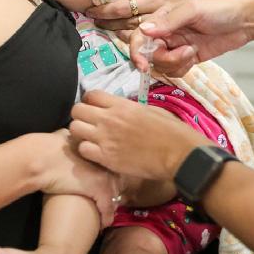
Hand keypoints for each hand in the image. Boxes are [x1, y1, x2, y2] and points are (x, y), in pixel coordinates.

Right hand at [40, 129, 120, 226]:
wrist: (42, 158)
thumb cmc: (46, 148)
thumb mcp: (61, 136)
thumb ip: (69, 137)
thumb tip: (64, 135)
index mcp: (96, 149)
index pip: (111, 166)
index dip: (110, 177)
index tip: (105, 187)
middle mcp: (104, 161)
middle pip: (117, 181)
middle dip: (114, 193)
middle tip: (109, 204)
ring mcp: (103, 175)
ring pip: (114, 195)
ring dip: (111, 206)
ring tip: (106, 216)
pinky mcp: (99, 190)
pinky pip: (107, 208)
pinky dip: (105, 218)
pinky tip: (102, 224)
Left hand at [69, 91, 206, 179]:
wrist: (178, 153)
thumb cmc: (170, 130)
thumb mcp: (149, 110)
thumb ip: (129, 108)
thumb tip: (121, 109)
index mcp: (121, 105)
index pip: (90, 95)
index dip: (89, 101)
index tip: (94, 109)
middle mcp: (109, 118)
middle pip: (76, 110)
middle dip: (80, 116)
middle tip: (89, 124)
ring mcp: (105, 138)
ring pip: (74, 129)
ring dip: (80, 133)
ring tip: (90, 139)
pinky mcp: (106, 158)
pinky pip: (83, 150)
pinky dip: (86, 151)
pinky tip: (96, 153)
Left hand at [85, 0, 188, 31]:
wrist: (190, 7)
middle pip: (123, 6)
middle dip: (103, 10)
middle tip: (89, 11)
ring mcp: (157, 16)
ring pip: (128, 23)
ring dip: (109, 24)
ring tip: (97, 22)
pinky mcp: (160, 32)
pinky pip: (137, 36)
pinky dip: (124, 35)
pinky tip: (114, 32)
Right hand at [129, 0, 250, 74]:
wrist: (244, 21)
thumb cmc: (219, 9)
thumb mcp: (192, 10)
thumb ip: (167, 21)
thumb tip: (143, 30)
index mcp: (161, 18)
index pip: (139, 37)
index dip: (136, 52)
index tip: (143, 65)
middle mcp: (165, 33)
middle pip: (150, 55)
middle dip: (165, 59)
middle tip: (185, 53)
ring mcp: (176, 47)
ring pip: (161, 65)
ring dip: (176, 64)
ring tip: (193, 52)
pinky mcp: (187, 58)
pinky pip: (174, 71)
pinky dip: (182, 69)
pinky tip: (194, 58)